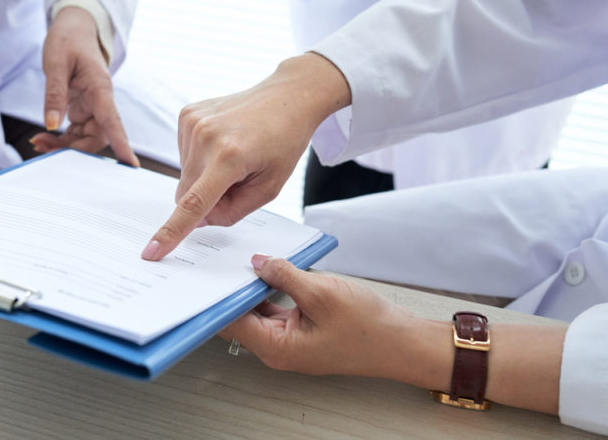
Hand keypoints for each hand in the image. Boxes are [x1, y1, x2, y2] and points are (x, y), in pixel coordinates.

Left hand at [30, 6, 138, 166]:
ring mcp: (93, 105)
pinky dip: (61, 138)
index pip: (113, 120)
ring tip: (38, 142)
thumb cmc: (68, 39)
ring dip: (65, 145)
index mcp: (100, 86)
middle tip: (42, 146)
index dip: (121, 143)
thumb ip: (55, 94)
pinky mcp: (84, 108)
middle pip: (98, 136)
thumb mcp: (56, 63)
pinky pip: (77, 131)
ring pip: (86, 137)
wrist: (75, 28)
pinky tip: (45, 137)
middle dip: (74, 148)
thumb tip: (52, 125)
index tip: (130, 164)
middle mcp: (101, 99)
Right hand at [140, 53, 349, 260]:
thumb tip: (199, 220)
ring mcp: (192, 121)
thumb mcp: (269, 187)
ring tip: (234, 154)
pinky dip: (201, 158)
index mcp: (230, 156)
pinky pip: (185, 155)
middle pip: (188, 193)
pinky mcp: (187, 114)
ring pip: (185, 175)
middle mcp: (205, 136)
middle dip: (209, 198)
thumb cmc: (283, 142)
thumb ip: (232, 211)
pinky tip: (223, 142)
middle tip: (239, 179)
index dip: (172, 231)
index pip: (194, 203)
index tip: (151, 251)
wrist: (286, 98)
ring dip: (205, 176)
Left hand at [225, 256, 565, 414]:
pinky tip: (272, 268)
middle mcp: (278, 348)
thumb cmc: (368, 327)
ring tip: (246, 258)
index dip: (215, 297)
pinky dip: (271, 290)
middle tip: (224, 257)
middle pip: (240, 316)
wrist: (401, 341)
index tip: (206, 274)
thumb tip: (258, 262)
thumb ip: (284, 274)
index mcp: (276, 348)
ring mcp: (290, 340)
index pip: (229, 323)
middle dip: (232, 287)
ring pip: (257, 311)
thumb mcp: (321, 292)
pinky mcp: (302, 330)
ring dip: (253, 286)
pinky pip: (276, 309)